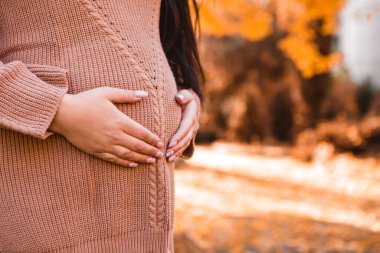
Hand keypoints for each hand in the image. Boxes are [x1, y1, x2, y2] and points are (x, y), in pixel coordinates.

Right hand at [49, 86, 164, 167]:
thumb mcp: (107, 93)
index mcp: (119, 121)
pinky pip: (114, 159)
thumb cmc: (85, 101)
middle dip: (150, 150)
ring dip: (141, 158)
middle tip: (160, 155)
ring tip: (151, 161)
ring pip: (128, 154)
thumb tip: (145, 94)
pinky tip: (133, 164)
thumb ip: (127, 94)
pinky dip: (125, 162)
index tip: (160, 143)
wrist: (63, 114)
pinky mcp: (96, 151)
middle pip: (137, 145)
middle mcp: (114, 135)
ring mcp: (105, 144)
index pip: (141, 133)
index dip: (152, 139)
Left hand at [166, 89, 198, 161]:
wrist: (187, 103)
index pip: (186, 127)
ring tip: (168, 158)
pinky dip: (178, 153)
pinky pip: (184, 147)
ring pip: (185, 144)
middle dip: (177, 147)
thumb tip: (179, 98)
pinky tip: (171, 159)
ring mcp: (191, 132)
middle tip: (166, 153)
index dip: (179, 136)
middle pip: (186, 138)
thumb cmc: (182, 97)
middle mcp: (193, 126)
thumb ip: (183, 95)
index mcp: (191, 116)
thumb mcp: (184, 94)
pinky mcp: (187, 137)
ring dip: (177, 152)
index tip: (170, 143)